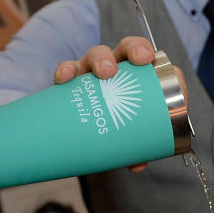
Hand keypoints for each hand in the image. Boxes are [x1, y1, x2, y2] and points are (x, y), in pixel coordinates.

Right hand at [53, 36, 184, 172]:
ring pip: (97, 54)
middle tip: (135, 65)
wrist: (86, 130)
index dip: (148, 51)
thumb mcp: (127, 134)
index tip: (148, 59)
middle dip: (130, 50)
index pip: (146, 55)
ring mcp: (94, 71)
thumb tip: (137, 164)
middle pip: (125, 48)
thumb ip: (134, 148)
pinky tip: (65, 78)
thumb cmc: (116, 125)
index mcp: (136, 75)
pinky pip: (67, 71)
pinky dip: (66, 71)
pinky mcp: (71, 80)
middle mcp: (117, 68)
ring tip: (104, 73)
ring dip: (101, 60)